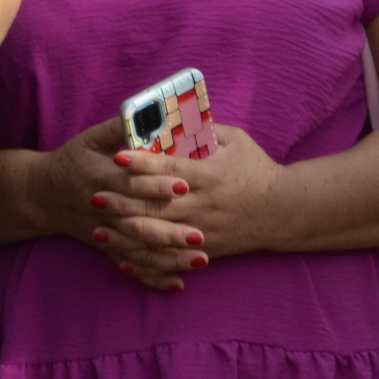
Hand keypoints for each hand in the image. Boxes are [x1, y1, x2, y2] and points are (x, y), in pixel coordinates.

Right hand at [29, 118, 194, 291]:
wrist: (42, 194)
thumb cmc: (72, 160)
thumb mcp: (89, 138)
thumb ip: (119, 126)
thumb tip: (150, 110)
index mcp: (98, 176)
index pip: (130, 182)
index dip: (156, 185)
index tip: (184, 185)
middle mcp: (101, 208)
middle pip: (138, 221)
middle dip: (170, 229)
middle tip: (202, 232)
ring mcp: (103, 232)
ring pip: (138, 249)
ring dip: (169, 257)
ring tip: (200, 259)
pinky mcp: (106, 248)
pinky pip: (131, 265)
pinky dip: (153, 277)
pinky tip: (178, 284)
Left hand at [81, 122, 291, 289]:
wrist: (284, 211)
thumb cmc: (256, 168)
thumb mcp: (235, 140)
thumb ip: (203, 130)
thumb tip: (170, 117)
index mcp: (209, 175)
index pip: (170, 168)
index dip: (142, 162)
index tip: (117, 155)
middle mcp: (204, 205)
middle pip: (157, 206)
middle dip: (123, 202)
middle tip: (94, 196)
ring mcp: (204, 231)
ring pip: (159, 236)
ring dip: (126, 234)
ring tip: (98, 228)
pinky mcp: (204, 250)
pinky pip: (170, 258)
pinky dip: (145, 261)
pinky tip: (121, 259)